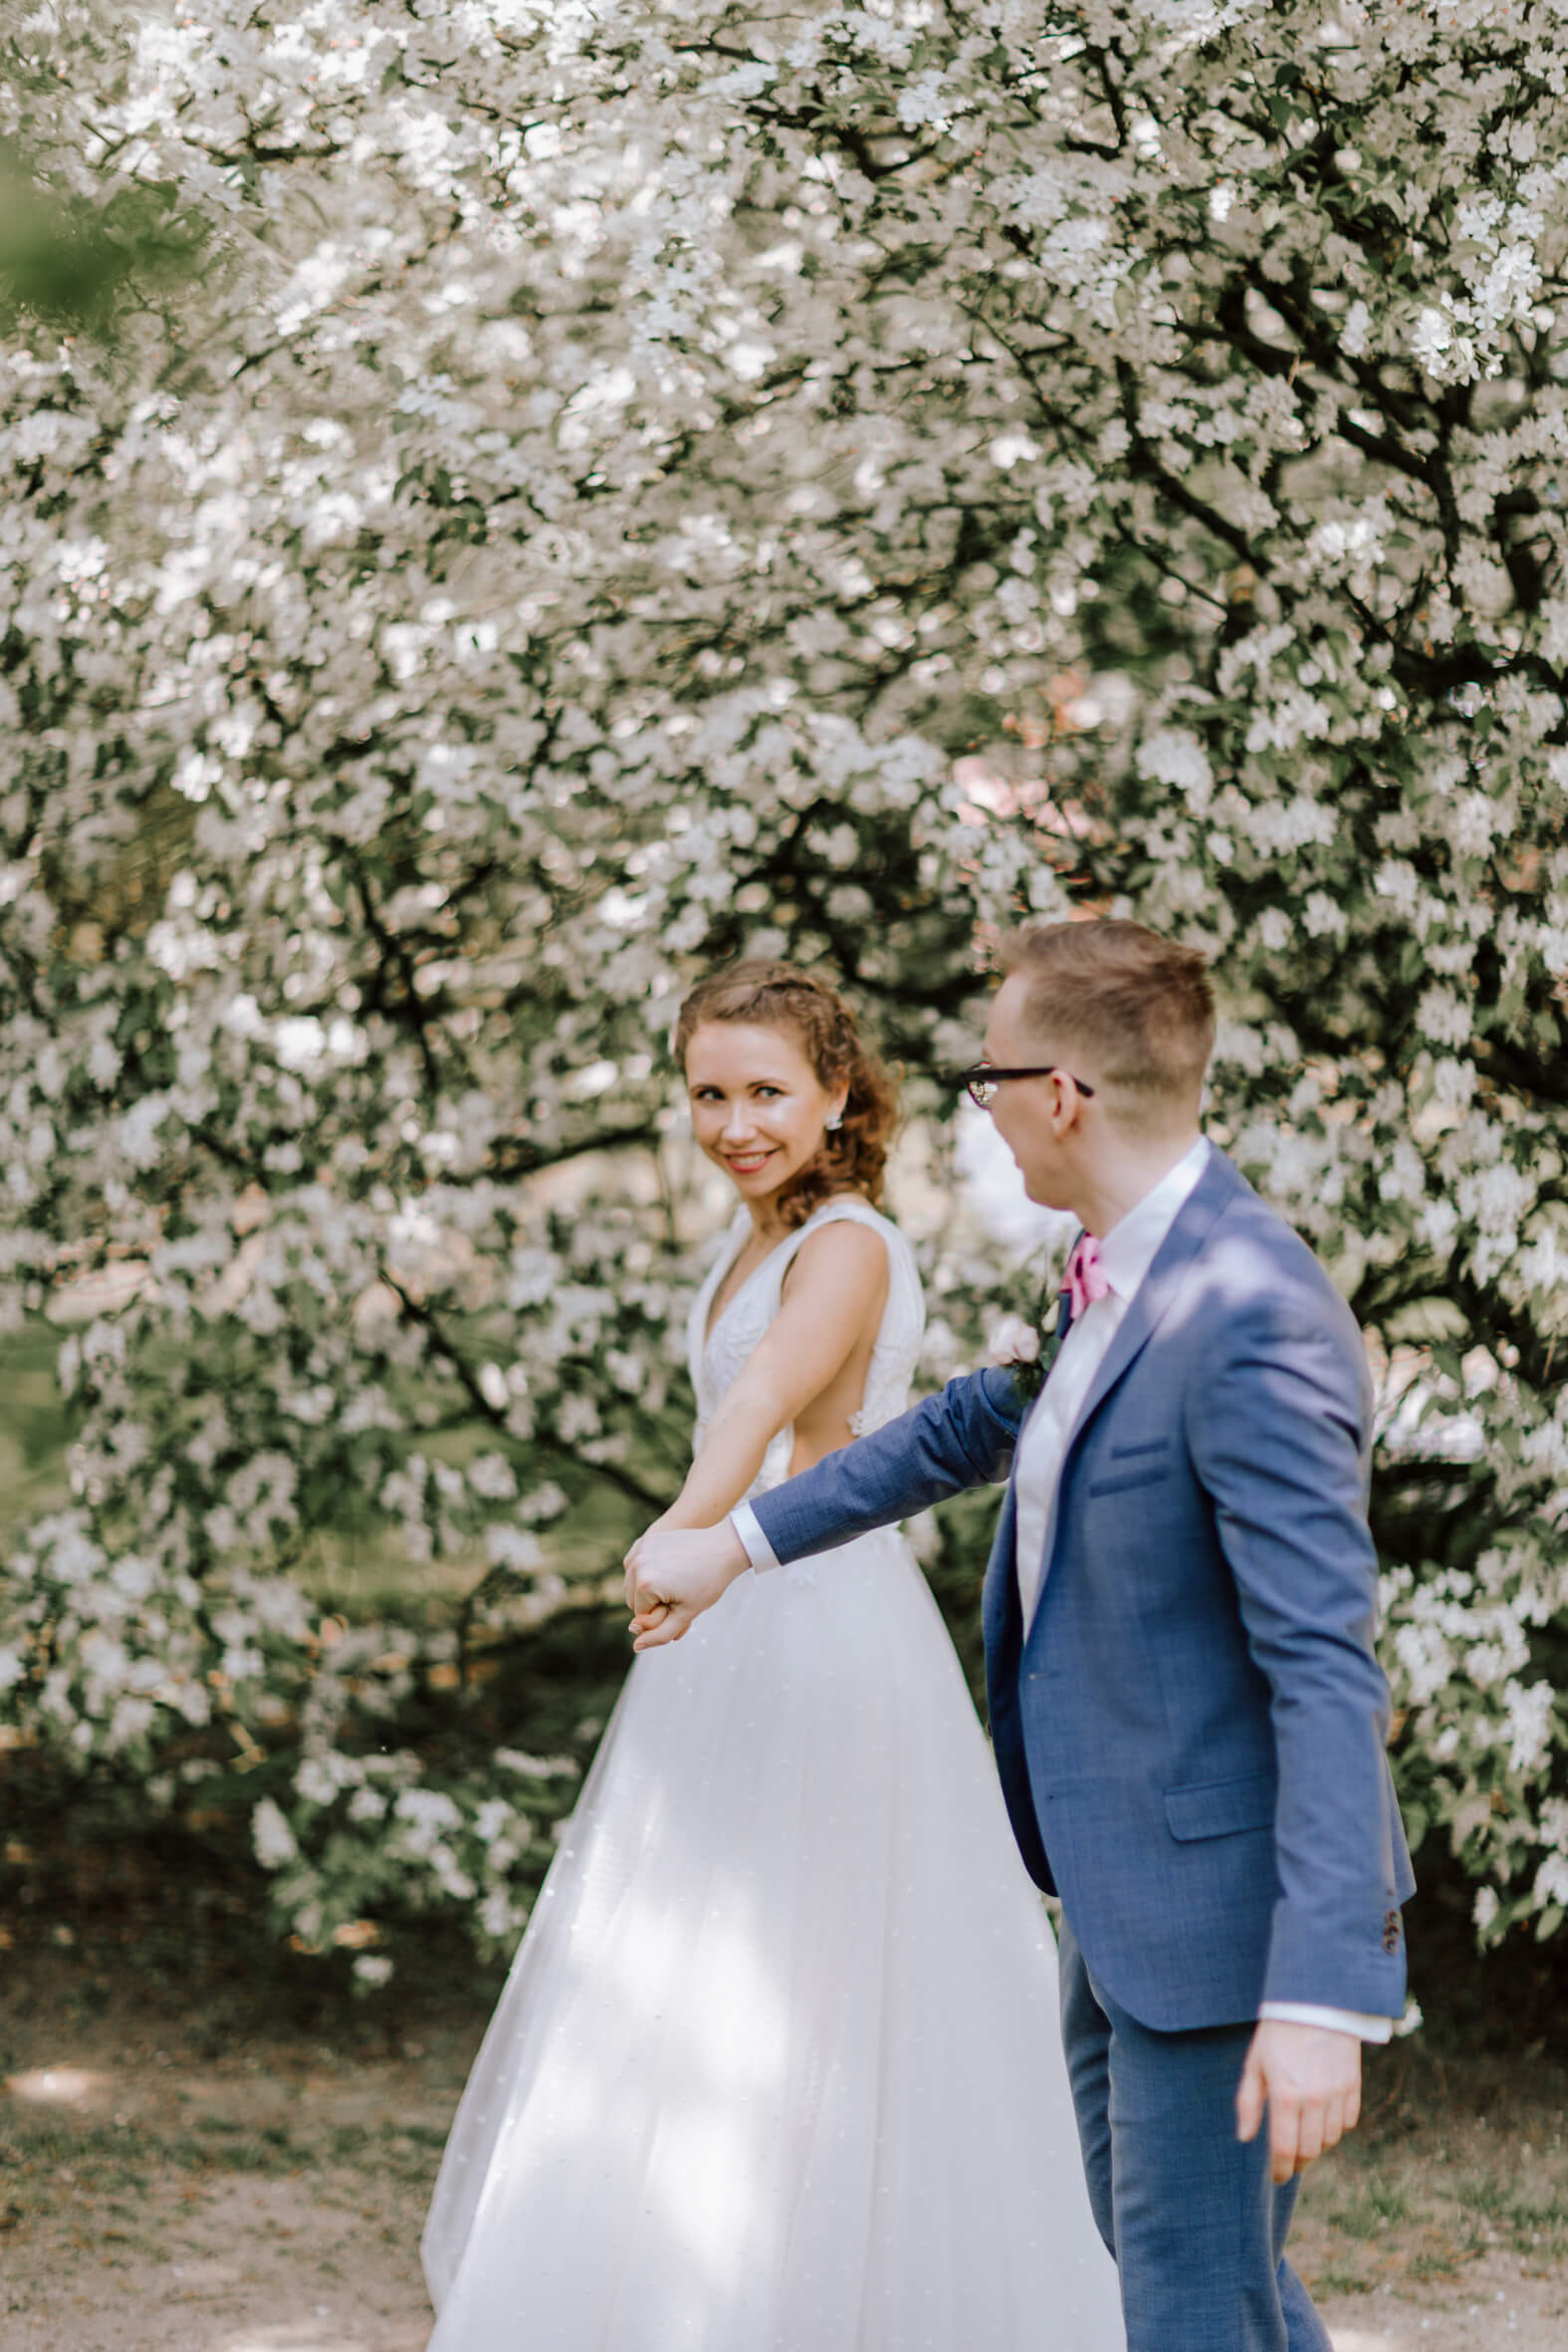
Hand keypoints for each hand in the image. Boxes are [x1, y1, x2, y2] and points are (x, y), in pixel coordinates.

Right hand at [624, 1519, 749, 1648]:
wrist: (723, 1548)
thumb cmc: (708, 1583)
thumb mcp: (686, 1614)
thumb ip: (660, 1634)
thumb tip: (636, 1647)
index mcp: (645, 1585)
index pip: (640, 1616)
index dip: (662, 1614)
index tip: (682, 1601)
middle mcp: (637, 1565)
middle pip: (633, 1600)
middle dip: (652, 1601)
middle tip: (680, 1591)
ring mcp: (640, 1550)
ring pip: (632, 1583)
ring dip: (648, 1586)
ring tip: (675, 1579)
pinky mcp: (645, 1540)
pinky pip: (636, 1565)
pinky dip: (646, 1569)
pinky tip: (667, 1568)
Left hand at [1236, 2020, 1361, 2183]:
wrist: (1314, 2001)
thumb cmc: (1277, 2032)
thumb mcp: (1255, 2064)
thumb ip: (1248, 2102)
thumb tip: (1246, 2137)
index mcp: (1285, 2095)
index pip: (1285, 2149)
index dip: (1280, 2170)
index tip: (1276, 2177)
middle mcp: (1313, 2099)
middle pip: (1310, 2150)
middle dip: (1298, 2162)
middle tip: (1290, 2162)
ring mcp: (1337, 2093)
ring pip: (1330, 2139)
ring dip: (1317, 2145)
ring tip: (1304, 2136)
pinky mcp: (1353, 2086)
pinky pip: (1348, 2122)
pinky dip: (1336, 2128)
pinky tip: (1324, 2118)